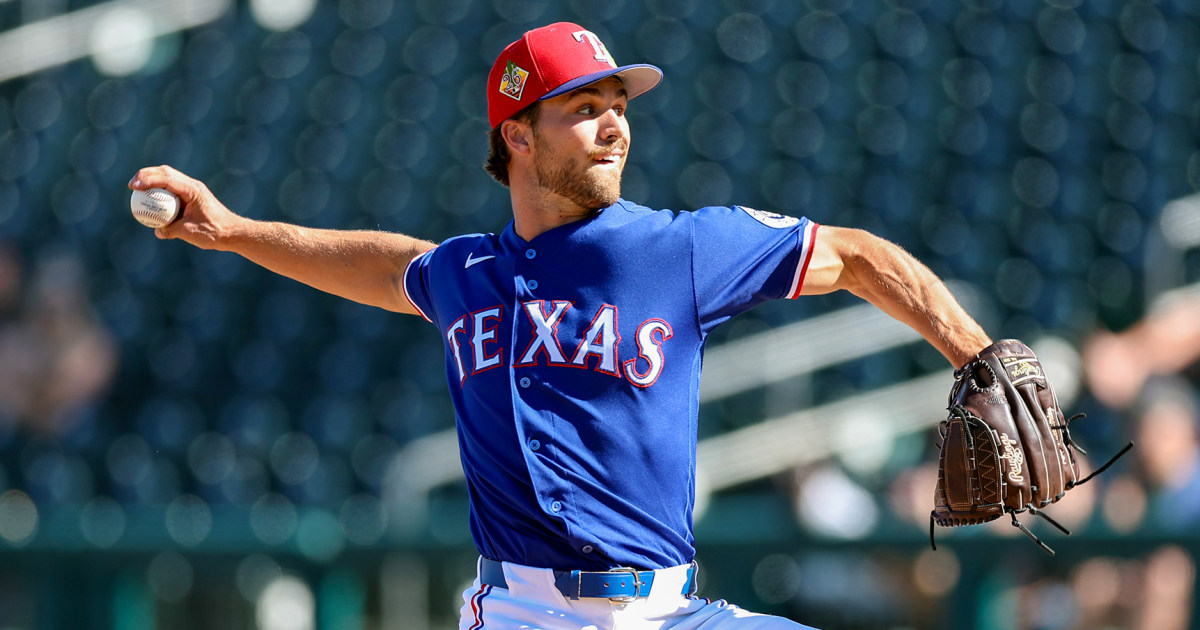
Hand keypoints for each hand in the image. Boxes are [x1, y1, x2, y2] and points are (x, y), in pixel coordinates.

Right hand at [128, 165, 247, 250]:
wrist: (231, 232)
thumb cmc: (214, 232)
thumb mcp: (189, 232)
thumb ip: (171, 230)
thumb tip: (157, 230)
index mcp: (193, 190)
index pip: (167, 179)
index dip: (148, 180)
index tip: (134, 186)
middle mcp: (192, 186)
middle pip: (165, 172)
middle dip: (145, 175)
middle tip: (131, 185)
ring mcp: (192, 189)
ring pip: (168, 177)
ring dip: (151, 180)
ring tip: (136, 188)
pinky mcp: (190, 196)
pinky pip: (171, 189)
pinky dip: (159, 190)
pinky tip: (149, 198)